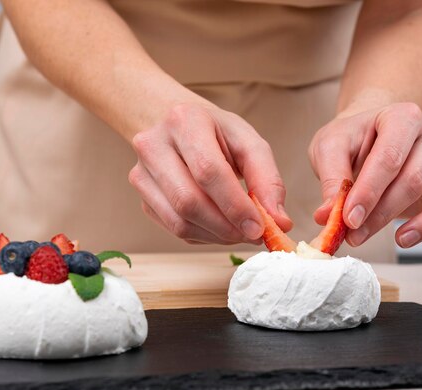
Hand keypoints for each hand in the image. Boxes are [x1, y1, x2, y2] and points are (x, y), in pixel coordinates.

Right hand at [129, 103, 291, 244]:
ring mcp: (141, 174)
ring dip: (216, 236)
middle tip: (253, 234)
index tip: (259, 227)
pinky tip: (220, 227)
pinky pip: (174, 228)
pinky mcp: (142, 197)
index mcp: (184, 121)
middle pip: (189, 201)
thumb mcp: (248, 142)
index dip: (235, 205)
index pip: (208, 171)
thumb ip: (267, 179)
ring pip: (179, 221)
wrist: (177, 126)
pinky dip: (203, 236)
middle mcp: (154, 145)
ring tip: (240, 231)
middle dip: (227, 227)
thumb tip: (279, 222)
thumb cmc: (216, 133)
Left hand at [309, 102, 421, 247]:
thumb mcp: (329, 147)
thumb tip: (329, 215)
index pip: (389, 158)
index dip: (368, 192)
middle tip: (355, 235)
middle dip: (383, 214)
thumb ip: (330, 179)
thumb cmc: (352, 140)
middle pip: (415, 180)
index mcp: (400, 118)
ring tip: (400, 239)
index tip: (348, 219)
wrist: (367, 137)